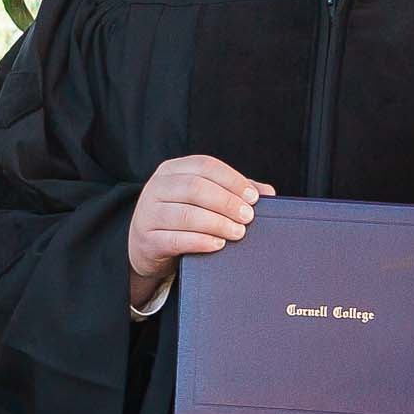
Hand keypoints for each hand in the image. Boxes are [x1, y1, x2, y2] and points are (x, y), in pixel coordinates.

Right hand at [128, 155, 273, 309]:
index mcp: (171, 170)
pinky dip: (201, 242)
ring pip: (186, 214)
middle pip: (195, 188)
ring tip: (238, 232)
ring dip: (218, 223)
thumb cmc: (181, 219)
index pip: (204, 166)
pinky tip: (218, 244)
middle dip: (227, 202)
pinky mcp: (147, 240)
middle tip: (248, 217)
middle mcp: (156, 187)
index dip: (232, 180)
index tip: (253, 197)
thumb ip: (232, 191)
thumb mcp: (202, 200)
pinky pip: (176, 240)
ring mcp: (148, 214)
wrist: (146, 247)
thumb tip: (267, 192)